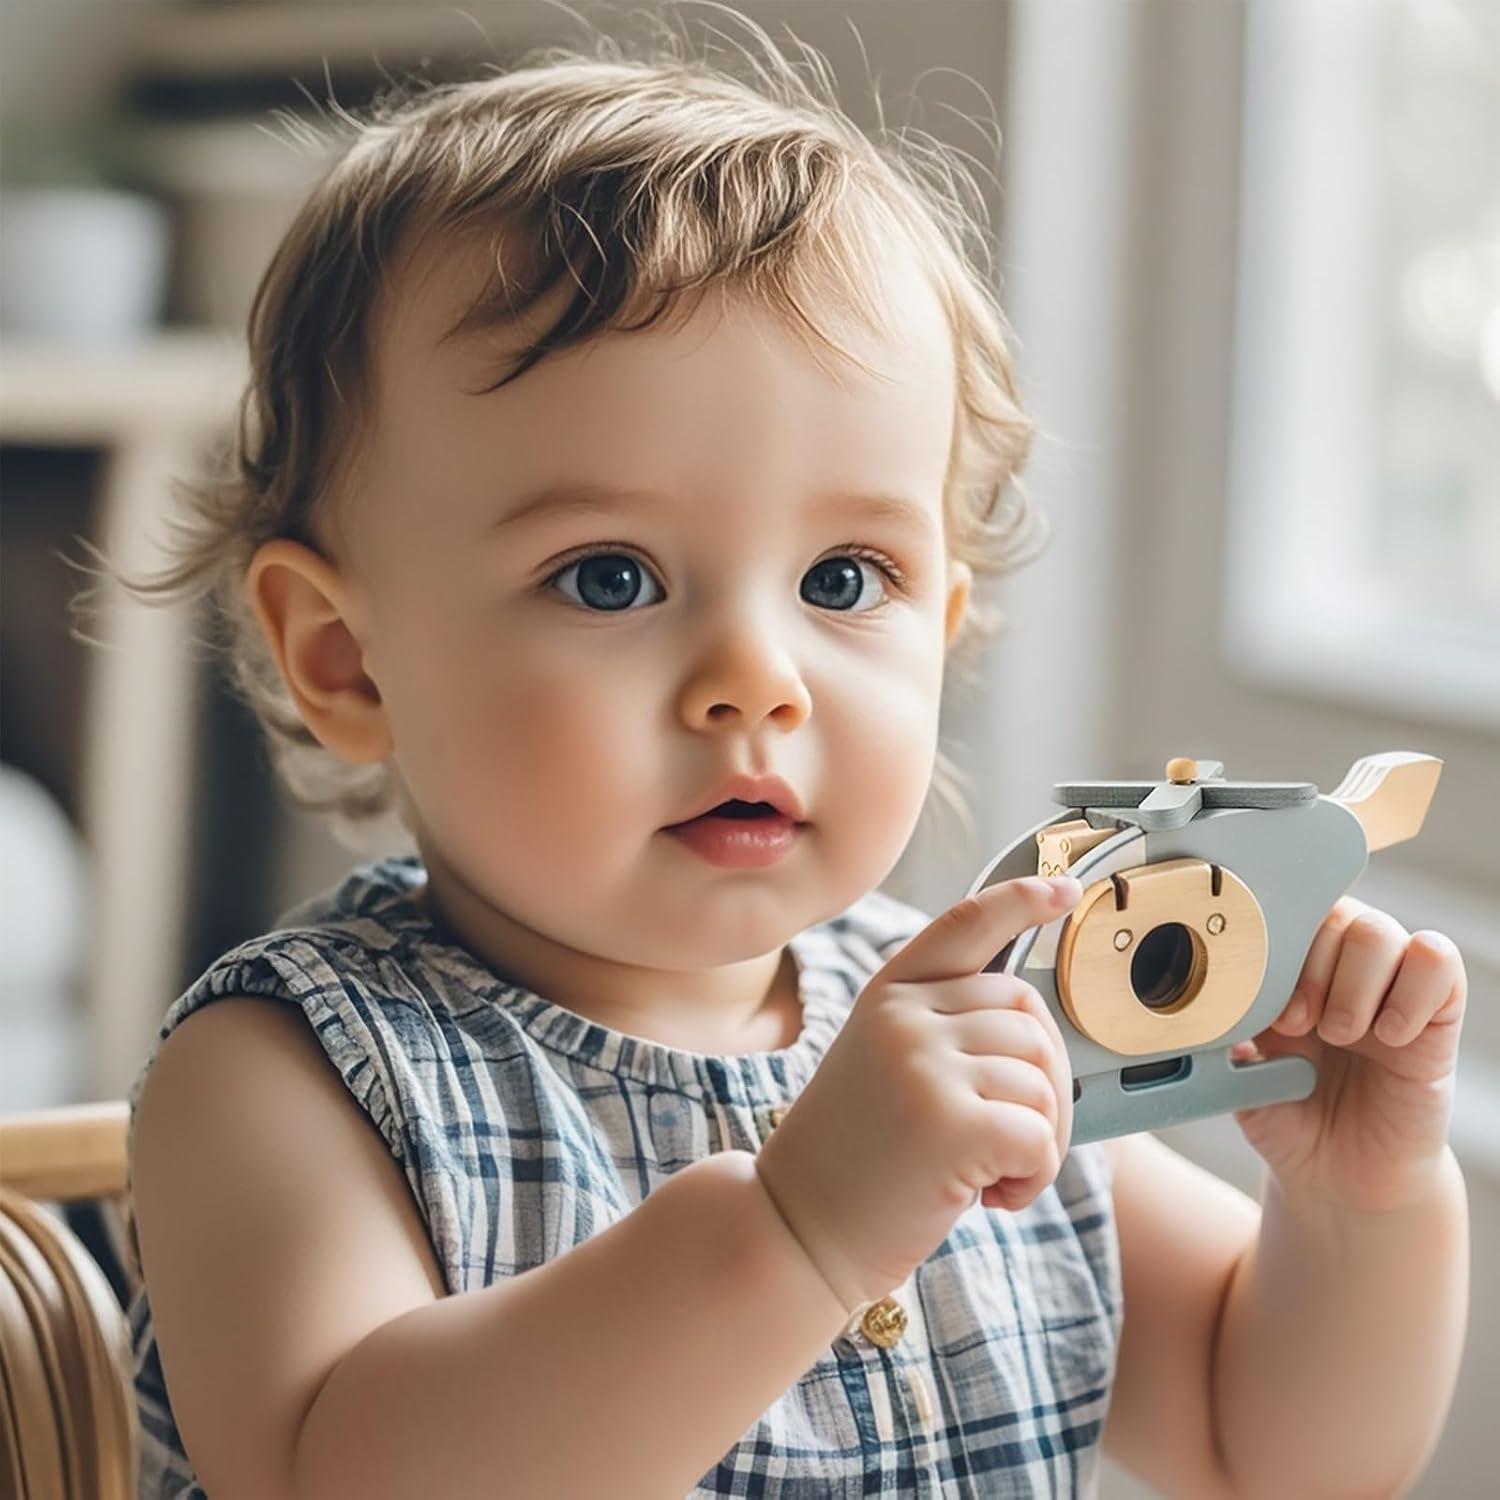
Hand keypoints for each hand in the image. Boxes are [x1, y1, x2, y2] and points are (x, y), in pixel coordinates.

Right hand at [754, 876, 1081, 1310]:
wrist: (795, 1229)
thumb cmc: (854, 1158)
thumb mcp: (884, 1064)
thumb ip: (942, 1030)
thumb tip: (1033, 1027)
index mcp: (889, 994)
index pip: (965, 926)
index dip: (1021, 900)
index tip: (1064, 888)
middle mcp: (905, 1016)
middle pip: (1030, 1018)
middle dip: (1040, 1084)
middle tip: (1003, 1143)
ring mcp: (924, 1064)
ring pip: (1044, 1080)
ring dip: (1037, 1140)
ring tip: (983, 1174)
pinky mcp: (950, 1123)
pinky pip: (1042, 1137)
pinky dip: (1033, 1177)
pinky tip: (988, 1198)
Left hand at [1230, 895, 1467, 1213]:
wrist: (1339, 1179)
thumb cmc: (1288, 1120)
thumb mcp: (1241, 1078)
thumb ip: (1226, 1035)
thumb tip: (1214, 999)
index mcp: (1289, 974)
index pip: (1287, 913)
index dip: (1274, 945)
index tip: (1265, 1007)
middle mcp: (1341, 972)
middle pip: (1333, 913)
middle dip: (1310, 968)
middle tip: (1298, 1026)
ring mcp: (1389, 990)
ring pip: (1381, 930)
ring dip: (1354, 982)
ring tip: (1340, 1035)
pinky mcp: (1435, 1018)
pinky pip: (1438, 964)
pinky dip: (1410, 993)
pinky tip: (1389, 1037)